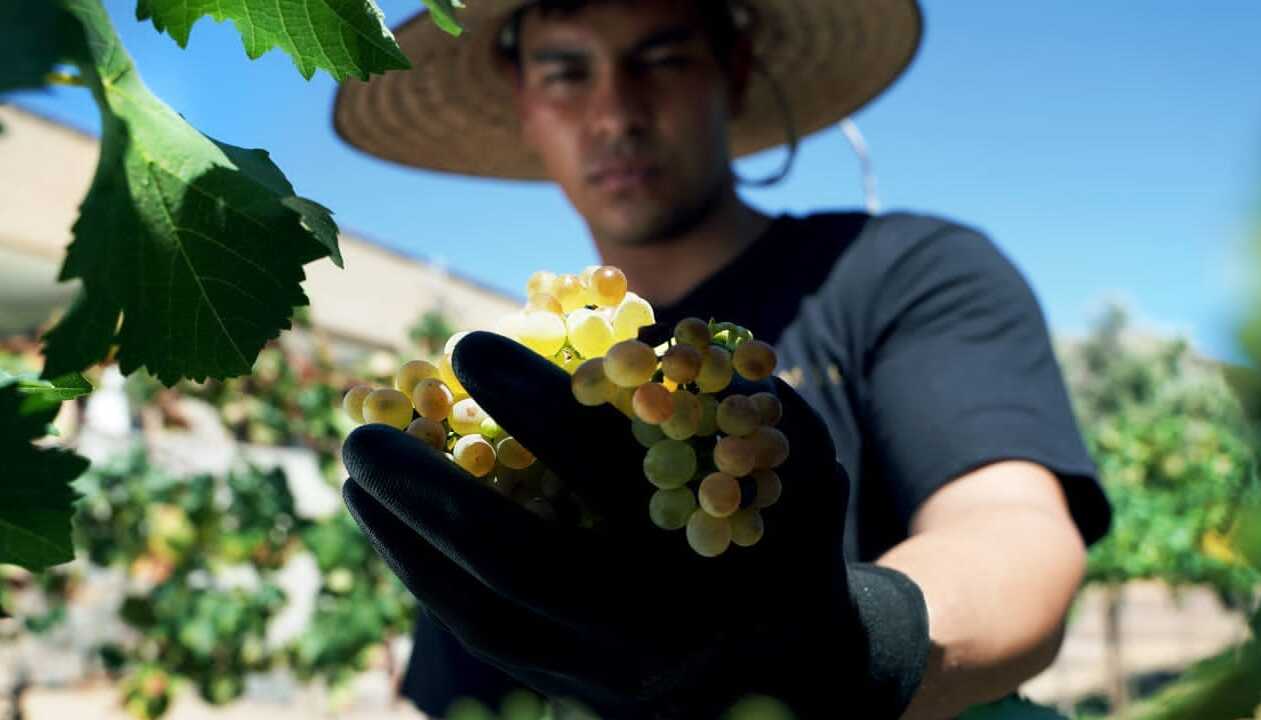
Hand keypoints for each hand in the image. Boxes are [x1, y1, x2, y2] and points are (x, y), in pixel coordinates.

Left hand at [342, 332, 928, 718]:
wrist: (790, 665)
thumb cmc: (785, 538)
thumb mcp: (794, 465)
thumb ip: (730, 403)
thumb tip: (638, 345)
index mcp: (713, 557)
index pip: (610, 472)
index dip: (535, 404)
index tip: (466, 344)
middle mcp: (652, 626)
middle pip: (523, 562)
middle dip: (434, 492)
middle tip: (363, 429)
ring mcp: (603, 672)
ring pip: (483, 612)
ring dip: (408, 538)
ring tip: (356, 468)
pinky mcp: (568, 689)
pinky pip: (478, 635)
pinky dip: (424, 572)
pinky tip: (384, 520)